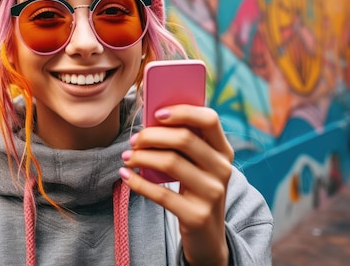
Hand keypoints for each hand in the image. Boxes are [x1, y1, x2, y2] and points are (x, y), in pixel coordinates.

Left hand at [120, 105, 233, 265]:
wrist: (208, 238)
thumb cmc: (196, 191)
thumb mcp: (200, 166)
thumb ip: (186, 143)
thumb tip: (151, 119)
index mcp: (224, 151)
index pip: (209, 119)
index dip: (183, 111)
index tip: (156, 113)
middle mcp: (223, 169)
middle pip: (184, 139)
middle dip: (152, 136)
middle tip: (133, 140)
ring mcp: (212, 193)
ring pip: (170, 163)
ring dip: (142, 157)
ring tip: (128, 157)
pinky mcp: (197, 215)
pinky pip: (161, 193)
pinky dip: (138, 183)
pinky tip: (125, 176)